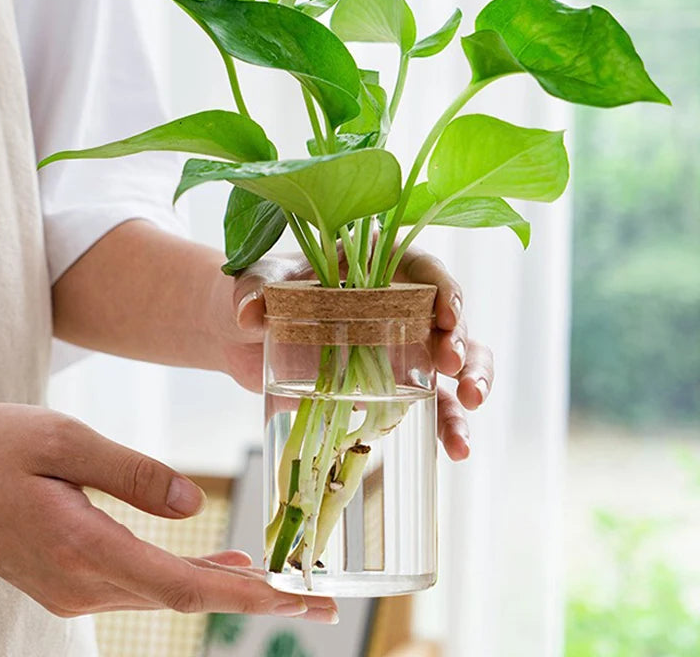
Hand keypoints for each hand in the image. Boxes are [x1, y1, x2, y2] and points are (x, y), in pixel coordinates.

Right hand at [0, 404, 337, 620]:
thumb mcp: (65, 441)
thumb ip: (135, 475)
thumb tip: (195, 505)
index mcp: (83, 548)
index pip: (184, 585)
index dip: (248, 595)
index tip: (299, 598)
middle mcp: (81, 583)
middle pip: (185, 596)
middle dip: (255, 597)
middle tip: (317, 599)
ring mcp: (73, 587)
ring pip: (166, 591)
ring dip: (224, 585)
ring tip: (279, 578)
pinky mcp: (69, 577)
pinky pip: (142, 581)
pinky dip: (187, 574)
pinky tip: (219, 562)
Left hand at [221, 246, 493, 461]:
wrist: (239, 334)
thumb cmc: (255, 292)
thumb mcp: (254, 284)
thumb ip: (252, 292)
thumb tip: (250, 313)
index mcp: (373, 263)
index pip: (421, 267)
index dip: (443, 288)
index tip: (447, 315)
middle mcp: (396, 301)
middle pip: (445, 316)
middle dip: (460, 340)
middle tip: (453, 366)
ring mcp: (396, 343)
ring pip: (450, 360)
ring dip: (470, 383)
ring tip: (469, 411)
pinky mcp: (388, 382)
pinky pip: (428, 400)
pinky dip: (445, 422)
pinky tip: (455, 447)